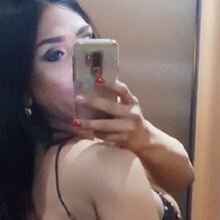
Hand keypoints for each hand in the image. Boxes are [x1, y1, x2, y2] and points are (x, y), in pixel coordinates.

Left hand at [72, 77, 193, 192]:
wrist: (144, 139)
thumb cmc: (129, 119)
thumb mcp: (127, 107)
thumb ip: (114, 99)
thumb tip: (89, 89)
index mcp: (132, 102)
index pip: (122, 90)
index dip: (110, 84)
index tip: (97, 79)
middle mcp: (132, 114)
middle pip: (111, 107)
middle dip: (93, 103)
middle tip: (78, 99)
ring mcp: (128, 128)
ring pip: (106, 126)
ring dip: (89, 124)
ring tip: (75, 122)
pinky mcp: (124, 139)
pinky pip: (106, 137)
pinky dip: (95, 134)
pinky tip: (86, 132)